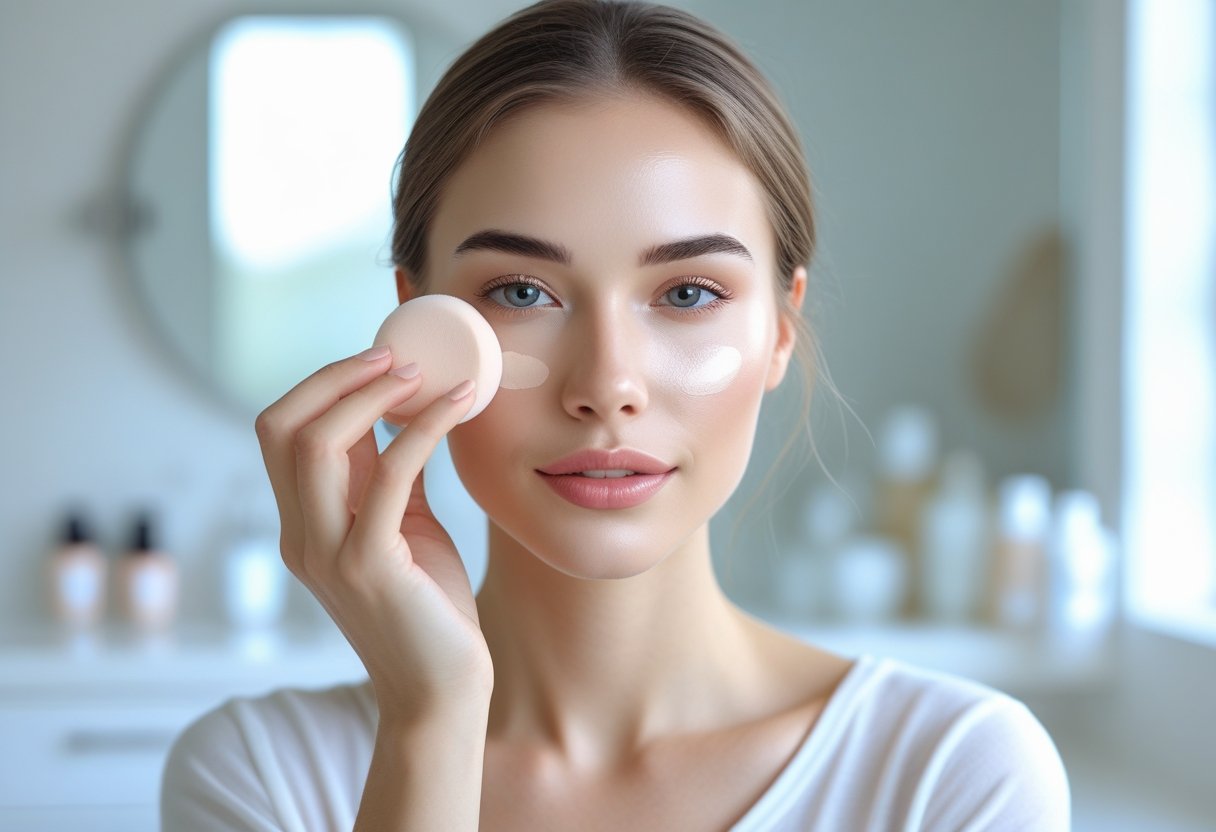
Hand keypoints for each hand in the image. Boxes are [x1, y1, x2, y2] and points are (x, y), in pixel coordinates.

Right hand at [254, 347, 491, 719]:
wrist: (441, 690)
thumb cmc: (428, 606)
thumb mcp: (401, 526)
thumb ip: (388, 474)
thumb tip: (402, 408)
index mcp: (301, 525)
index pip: (281, 432)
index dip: (322, 385)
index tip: (380, 361)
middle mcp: (301, 537)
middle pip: (280, 427)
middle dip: (334, 377)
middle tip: (393, 356)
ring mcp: (328, 553)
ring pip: (316, 443)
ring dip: (369, 394)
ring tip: (419, 373)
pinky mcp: (370, 566)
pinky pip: (389, 475)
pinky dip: (422, 429)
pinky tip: (456, 406)